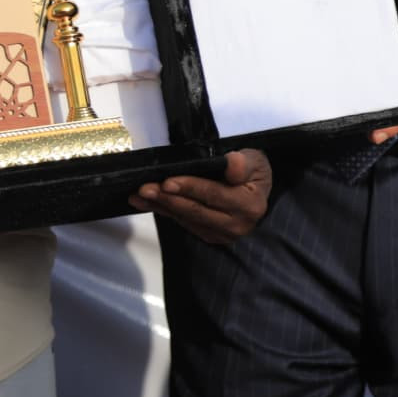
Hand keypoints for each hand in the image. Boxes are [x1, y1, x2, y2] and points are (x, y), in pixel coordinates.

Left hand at [131, 148, 272, 243]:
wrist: (258, 190)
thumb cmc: (253, 171)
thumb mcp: (255, 160)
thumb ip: (242, 163)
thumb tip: (231, 165)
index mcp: (249, 205)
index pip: (213, 194)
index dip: (190, 187)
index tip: (167, 182)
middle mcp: (236, 225)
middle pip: (196, 210)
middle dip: (167, 199)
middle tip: (144, 188)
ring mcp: (222, 234)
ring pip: (186, 218)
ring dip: (161, 206)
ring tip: (139, 195)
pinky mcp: (210, 236)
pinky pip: (184, 223)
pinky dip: (165, 211)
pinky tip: (148, 203)